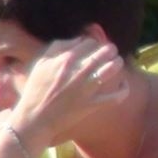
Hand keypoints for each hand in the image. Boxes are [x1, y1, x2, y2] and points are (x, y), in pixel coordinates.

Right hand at [8, 36, 128, 148]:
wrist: (34, 118)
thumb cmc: (36, 90)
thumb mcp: (41, 63)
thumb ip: (58, 47)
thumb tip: (78, 39)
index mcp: (65, 59)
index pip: (90, 42)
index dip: (95, 43)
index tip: (96, 48)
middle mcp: (78, 71)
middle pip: (105, 52)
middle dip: (111, 50)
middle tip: (112, 53)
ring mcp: (87, 88)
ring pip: (112, 68)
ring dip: (118, 63)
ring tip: (117, 63)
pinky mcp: (92, 104)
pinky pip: (116, 96)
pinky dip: (123, 89)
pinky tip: (123, 85)